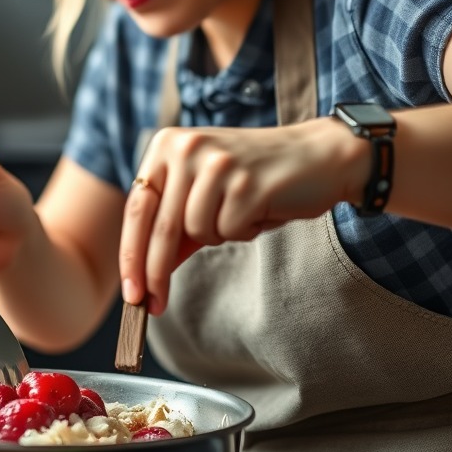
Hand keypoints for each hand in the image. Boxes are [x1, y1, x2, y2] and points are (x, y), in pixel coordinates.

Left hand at [119, 118, 363, 313]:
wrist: (321, 156)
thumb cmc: (257, 178)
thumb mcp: (206, 194)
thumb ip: (175, 227)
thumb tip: (145, 274)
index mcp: (166, 145)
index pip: (136, 209)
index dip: (130, 254)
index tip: (130, 293)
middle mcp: (186, 147)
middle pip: (159, 227)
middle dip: (154, 273)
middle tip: (152, 307)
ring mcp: (216, 164)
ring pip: (195, 231)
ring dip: (219, 234)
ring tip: (242, 210)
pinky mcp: (246, 183)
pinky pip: (228, 231)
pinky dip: (243, 230)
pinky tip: (260, 208)